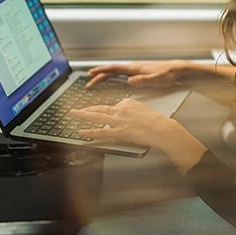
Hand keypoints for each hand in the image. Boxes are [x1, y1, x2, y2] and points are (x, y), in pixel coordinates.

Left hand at [71, 98, 207, 174]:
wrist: (162, 128)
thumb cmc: (156, 121)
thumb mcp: (143, 109)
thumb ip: (131, 111)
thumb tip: (125, 116)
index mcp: (127, 102)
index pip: (112, 106)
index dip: (105, 112)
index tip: (99, 113)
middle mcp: (121, 109)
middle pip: (100, 108)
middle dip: (86, 109)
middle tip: (75, 109)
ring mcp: (119, 120)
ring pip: (97, 117)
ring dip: (83, 115)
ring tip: (73, 115)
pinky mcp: (119, 131)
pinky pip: (101, 131)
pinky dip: (90, 132)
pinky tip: (82, 132)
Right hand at [85, 60, 188, 87]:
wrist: (177, 70)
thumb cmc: (168, 74)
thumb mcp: (156, 79)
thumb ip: (143, 80)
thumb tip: (129, 81)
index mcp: (135, 68)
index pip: (114, 68)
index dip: (101, 71)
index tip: (91, 73)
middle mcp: (133, 67)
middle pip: (112, 70)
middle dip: (99, 75)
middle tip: (89, 82)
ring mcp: (136, 70)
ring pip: (116, 72)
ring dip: (105, 76)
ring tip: (96, 81)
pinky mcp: (139, 73)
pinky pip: (122, 74)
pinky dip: (113, 77)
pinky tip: (112, 81)